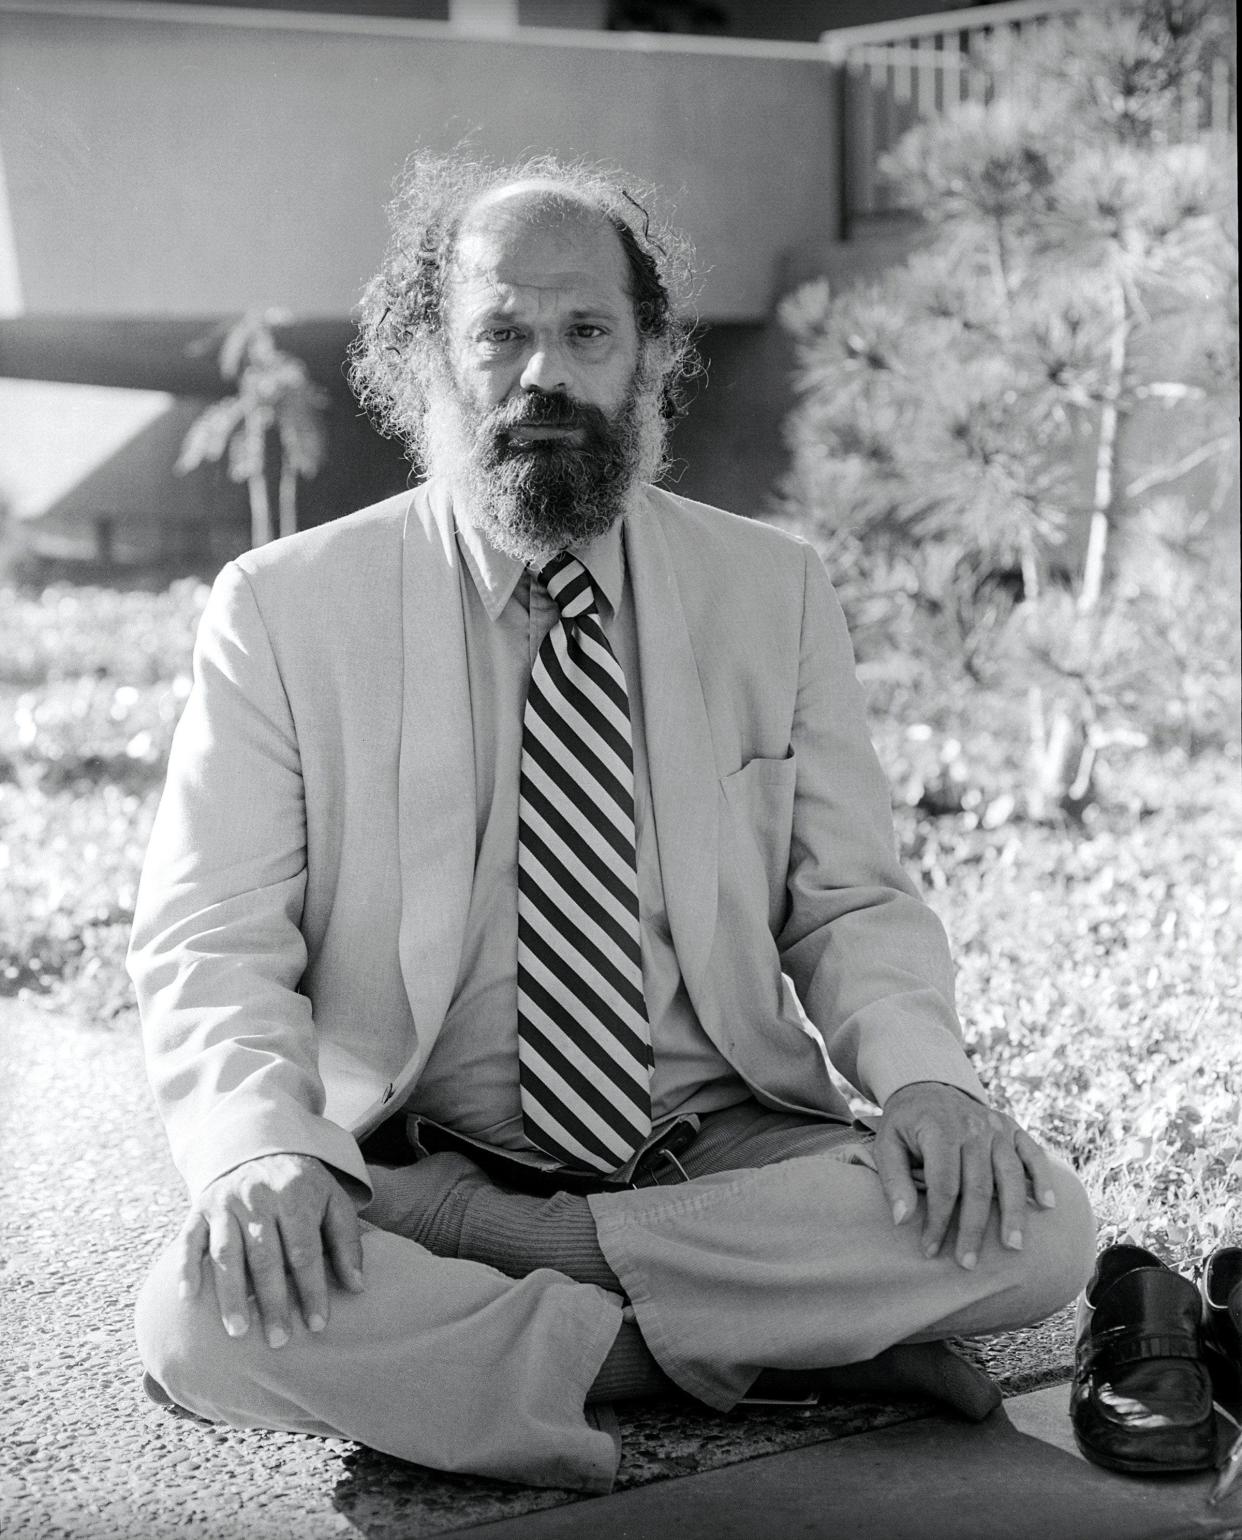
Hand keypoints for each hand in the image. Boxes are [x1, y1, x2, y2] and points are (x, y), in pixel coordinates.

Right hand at [176, 1152, 363, 1347]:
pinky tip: (189, 1298)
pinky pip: (188, 1240)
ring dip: (230, 1294)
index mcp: (295, 1194)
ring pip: (226, 1253)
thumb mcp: (333, 1201)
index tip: (318, 1324)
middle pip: (265, 1257)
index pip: (304, 1250)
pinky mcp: (200, 1208)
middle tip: (278, 1341)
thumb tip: (357, 1286)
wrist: (261, 1144)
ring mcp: (226, 1202)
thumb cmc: (303, 1185)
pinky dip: (186, 1268)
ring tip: (238, 1331)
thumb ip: (346, 1241)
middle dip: (272, 1301)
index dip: (312, 1288)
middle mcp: (258, 1197)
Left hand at [874, 1082, 1057, 1269]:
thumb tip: (901, 1221)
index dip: (938, 1221)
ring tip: (1013, 1246)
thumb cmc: (906, 1124)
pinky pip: (1033, 1153)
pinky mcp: (1012, 1127)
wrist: (928, 1086)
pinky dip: (1042, 1177)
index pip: (944, 1185)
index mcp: (939, 1130)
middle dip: (973, 1228)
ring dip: (1013, 1212)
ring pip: (1009, 1174)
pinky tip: (1048, 1205)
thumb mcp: (887, 1143)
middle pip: (978, 1186)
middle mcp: (972, 1127)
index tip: (931, 1250)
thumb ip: (893, 1180)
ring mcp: (995, 1127)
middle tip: (968, 1263)